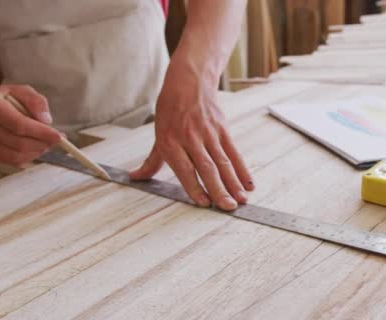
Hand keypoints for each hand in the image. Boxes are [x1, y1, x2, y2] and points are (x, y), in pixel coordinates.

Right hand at [0, 85, 61, 165]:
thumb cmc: (4, 99)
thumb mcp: (21, 91)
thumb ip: (36, 101)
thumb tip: (46, 120)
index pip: (20, 125)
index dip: (42, 133)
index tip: (59, 136)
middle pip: (20, 143)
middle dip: (43, 143)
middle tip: (55, 139)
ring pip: (17, 155)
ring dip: (37, 151)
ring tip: (45, 142)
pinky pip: (12, 161)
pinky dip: (28, 156)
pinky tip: (34, 147)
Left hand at [130, 61, 253, 210]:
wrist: (189, 82)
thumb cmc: (170, 109)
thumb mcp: (158, 134)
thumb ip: (151, 161)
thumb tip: (136, 178)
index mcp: (171, 141)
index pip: (184, 169)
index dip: (194, 187)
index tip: (203, 203)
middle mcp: (190, 138)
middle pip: (206, 167)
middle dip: (218, 189)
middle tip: (226, 207)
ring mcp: (209, 134)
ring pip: (223, 162)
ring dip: (233, 183)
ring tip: (240, 200)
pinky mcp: (222, 130)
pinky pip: (233, 153)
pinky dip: (242, 169)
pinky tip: (248, 184)